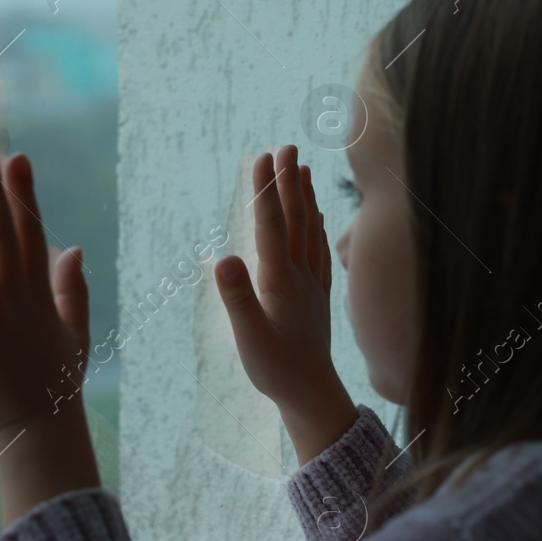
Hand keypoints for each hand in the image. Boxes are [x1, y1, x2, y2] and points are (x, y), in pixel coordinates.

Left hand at [0, 148, 100, 524]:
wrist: (44, 438)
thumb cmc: (55, 388)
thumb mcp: (74, 333)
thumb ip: (73, 290)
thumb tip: (74, 248)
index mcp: (40, 296)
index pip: (32, 234)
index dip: (23, 195)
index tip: (15, 158)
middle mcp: (19, 302)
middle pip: (5, 238)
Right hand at [213, 145, 356, 465]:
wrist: (312, 394)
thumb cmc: (276, 369)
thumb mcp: (249, 337)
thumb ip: (237, 298)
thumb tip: (223, 258)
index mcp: (280, 280)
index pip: (271, 225)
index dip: (265, 190)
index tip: (262, 156)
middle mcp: (299, 275)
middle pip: (294, 219)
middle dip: (287, 181)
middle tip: (284, 146)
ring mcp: (312, 283)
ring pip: (310, 230)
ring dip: (305, 197)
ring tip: (303, 167)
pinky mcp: (318, 295)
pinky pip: (319, 250)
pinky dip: (317, 226)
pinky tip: (318, 215)